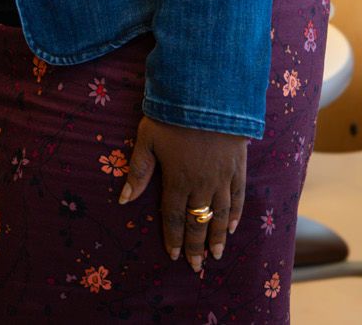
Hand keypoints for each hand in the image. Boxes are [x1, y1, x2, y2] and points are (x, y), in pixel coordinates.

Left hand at [120, 116, 246, 269]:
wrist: (209, 94)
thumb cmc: (172, 114)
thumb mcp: (147, 139)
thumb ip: (138, 170)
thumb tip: (124, 199)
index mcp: (177, 179)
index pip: (174, 217)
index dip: (173, 238)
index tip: (172, 256)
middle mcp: (201, 184)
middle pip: (197, 222)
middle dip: (195, 246)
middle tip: (196, 266)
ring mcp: (223, 177)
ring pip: (220, 214)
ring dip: (217, 236)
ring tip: (216, 254)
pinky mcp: (238, 167)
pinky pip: (238, 196)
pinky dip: (235, 214)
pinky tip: (232, 226)